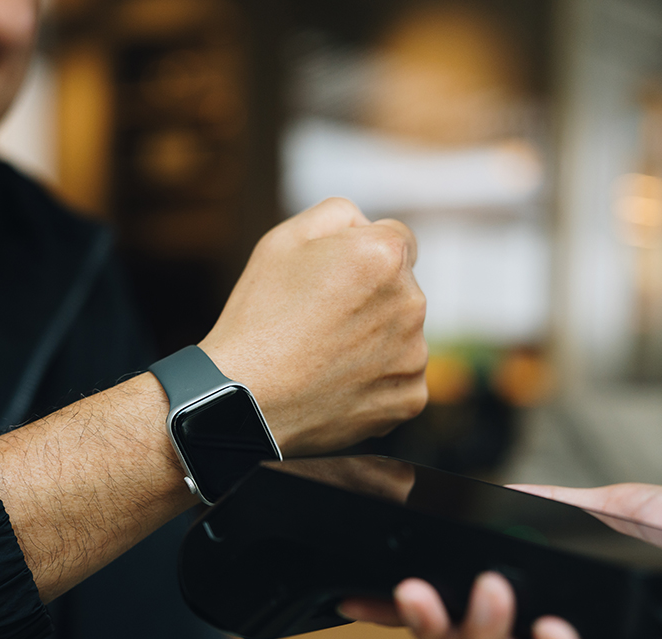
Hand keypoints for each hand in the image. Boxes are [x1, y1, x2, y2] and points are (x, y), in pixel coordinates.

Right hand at [200, 197, 428, 456]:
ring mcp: (415, 356)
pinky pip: (400, 378)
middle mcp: (412, 304)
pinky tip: (338, 383)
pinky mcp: (410, 398)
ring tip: (325, 355)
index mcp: (385, 256)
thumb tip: (369, 226)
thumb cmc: (259, 316)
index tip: (336, 279)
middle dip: (372, 297)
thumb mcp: (284, 238)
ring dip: (376, 339)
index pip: (398, 239)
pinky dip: (376, 381)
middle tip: (321, 321)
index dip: (363, 255)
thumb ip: (339, 214)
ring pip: (401, 335)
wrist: (246, 400)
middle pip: (402, 289)